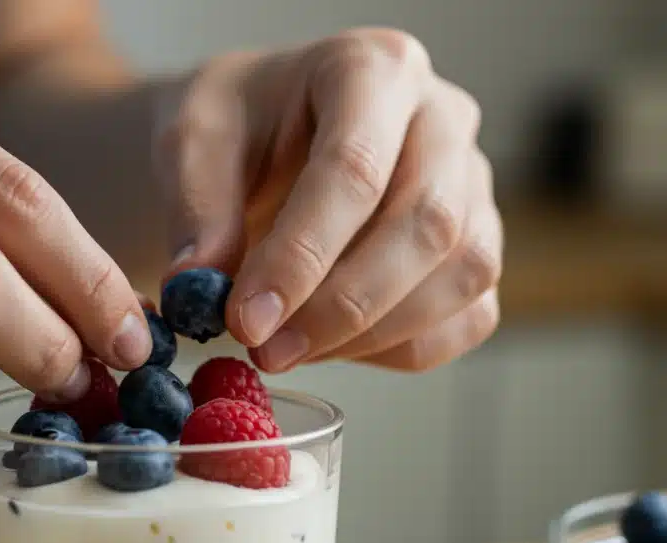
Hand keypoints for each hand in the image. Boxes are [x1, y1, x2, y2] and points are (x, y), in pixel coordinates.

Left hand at [156, 28, 501, 372]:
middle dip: (342, 305)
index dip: (301, 254)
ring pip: (463, 274)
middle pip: (427, 223)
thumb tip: (201, 287)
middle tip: (266, 350)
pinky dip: (401, 349)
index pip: (355, 168)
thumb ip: (197, 212)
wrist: (260, 141)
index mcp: (373, 69)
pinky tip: (330, 348)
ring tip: (286, 350)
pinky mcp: (476, 247)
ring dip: (372, 334)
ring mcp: (473, 185)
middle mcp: (442, 118)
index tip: (245, 318)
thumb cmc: (233, 129)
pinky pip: (469, 316)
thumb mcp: (190, 145)